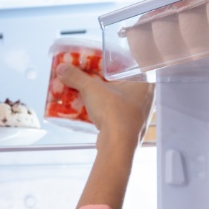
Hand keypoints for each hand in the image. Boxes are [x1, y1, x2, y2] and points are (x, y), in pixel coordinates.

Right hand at [57, 68, 154, 208]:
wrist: (117, 146)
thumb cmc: (113, 112)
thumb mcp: (92, 89)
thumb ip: (77, 77)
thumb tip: (61, 68)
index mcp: (144, 82)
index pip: (128, 66)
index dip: (110, 62)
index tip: (96, 62)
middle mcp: (146, 97)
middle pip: (121, 83)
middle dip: (103, 80)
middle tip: (88, 76)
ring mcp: (140, 114)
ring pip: (119, 99)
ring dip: (102, 96)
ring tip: (87, 92)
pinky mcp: (130, 127)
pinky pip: (116, 113)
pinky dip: (104, 110)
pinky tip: (91, 109)